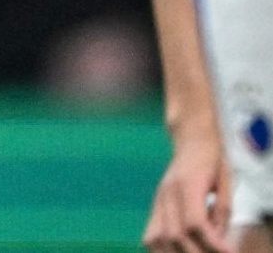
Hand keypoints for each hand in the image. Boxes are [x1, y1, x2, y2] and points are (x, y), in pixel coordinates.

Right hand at [142, 129, 231, 252]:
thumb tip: (217, 237)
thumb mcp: (226, 182)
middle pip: (175, 234)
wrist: (191, 138)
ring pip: (157, 236)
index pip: (195, 222)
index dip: (212, 243)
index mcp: (188, 184)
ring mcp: (158, 198)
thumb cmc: (212, 159)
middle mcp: (168, 192)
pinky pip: (150, 232)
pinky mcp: (156, 203)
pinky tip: (174, 251)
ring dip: (174, 252)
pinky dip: (159, 247)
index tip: (228, 252)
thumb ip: (222, 212)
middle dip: (196, 252)